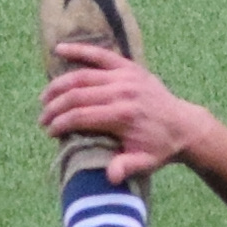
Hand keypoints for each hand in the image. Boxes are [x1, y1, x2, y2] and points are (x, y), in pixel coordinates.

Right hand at [38, 44, 217, 186]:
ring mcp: (126, 77)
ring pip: (83, 75)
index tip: (50, 132)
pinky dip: (80, 50)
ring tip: (44, 97)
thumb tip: (111, 176)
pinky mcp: (129, 67)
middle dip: (55, 107)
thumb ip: (126, 167)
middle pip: (77, 95)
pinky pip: (101, 55)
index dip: (61, 124)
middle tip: (42, 119)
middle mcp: (122, 92)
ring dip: (59, 85)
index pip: (81, 116)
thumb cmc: (160, 148)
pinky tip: (60, 50)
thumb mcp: (145, 163)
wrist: (184, 126)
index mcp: (123, 116)